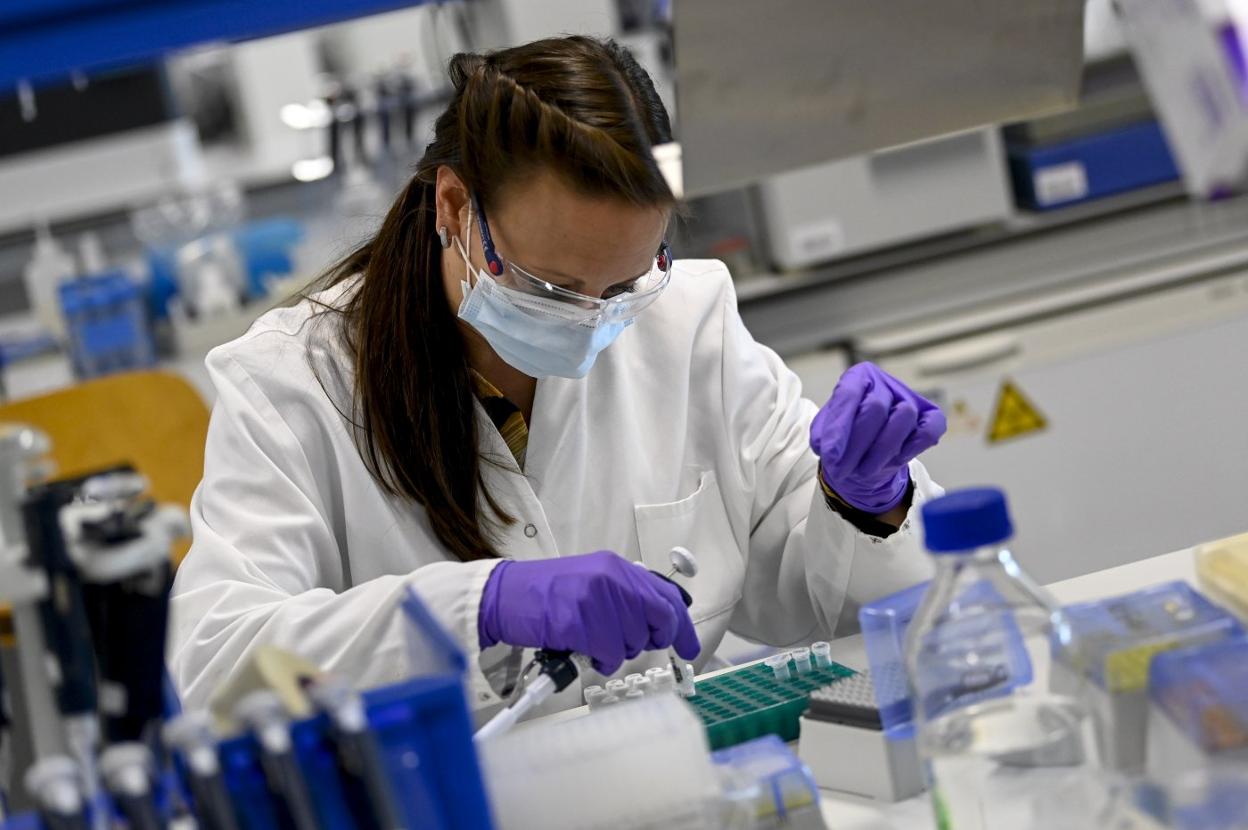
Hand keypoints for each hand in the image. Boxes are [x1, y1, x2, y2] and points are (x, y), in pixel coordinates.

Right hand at [477, 550, 700, 674]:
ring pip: (634, 641)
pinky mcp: (578, 620)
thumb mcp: (592, 583)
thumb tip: (661, 624)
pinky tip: (585, 651)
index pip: (666, 597)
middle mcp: (612, 578)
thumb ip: (625, 597)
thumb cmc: (546, 595)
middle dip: (649, 640)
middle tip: (625, 644)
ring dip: (617, 651)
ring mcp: (595, 598)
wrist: (504, 595)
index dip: (682, 627)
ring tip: (593, 642)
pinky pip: (609, 652)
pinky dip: (601, 660)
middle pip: (657, 621)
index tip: (690, 648)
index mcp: (617, 567)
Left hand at [810, 363, 945, 513]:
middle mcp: (885, 383)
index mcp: (859, 376)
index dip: (838, 427)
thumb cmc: (846, 437)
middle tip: (842, 470)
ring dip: (881, 451)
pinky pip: (929, 429)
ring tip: (863, 471)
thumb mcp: (826, 434)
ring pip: (904, 416)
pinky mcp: (931, 417)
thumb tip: (826, 446)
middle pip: (875, 407)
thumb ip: (824, 435)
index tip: (829, 455)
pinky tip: (897, 459)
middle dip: (856, 445)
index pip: (848, 394)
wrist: (867, 454)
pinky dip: (914, 446)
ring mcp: (911, 398)